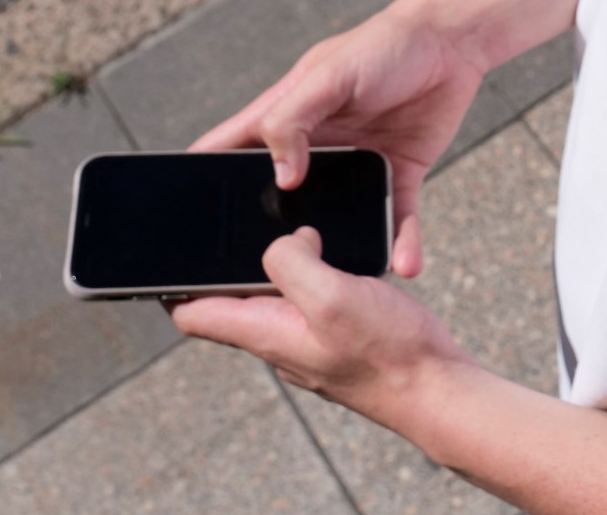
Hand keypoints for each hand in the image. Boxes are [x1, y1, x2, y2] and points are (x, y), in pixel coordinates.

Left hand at [172, 227, 474, 425]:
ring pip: (277, 295)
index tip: (168, 249)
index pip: (192, 313)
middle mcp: (278, 339)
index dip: (171, 283)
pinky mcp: (338, 337)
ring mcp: (308, 341)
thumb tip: (285, 241)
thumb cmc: (387, 353)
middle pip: (233, 298)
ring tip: (298, 228)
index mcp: (263, 332)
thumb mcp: (331, 296)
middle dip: (233, 260)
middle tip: (244, 216)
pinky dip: (318, 272)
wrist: (438, 390)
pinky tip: (341, 254)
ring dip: (282, 262)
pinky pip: (313, 299)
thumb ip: (292, 263)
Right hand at [189, 6, 487, 275]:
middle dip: (269, 239)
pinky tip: (405, 268)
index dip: (201, 182)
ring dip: (338, 253)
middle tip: (259, 280)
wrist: (450, 41)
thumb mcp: (328, 76)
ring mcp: (355, 166)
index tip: (181, 224)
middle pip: (277, 201)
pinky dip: (401, 244)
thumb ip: (292, 120)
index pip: (227, 153)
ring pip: (338, 222)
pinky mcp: (398, 176)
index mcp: (282, 119)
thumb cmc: (380, 46)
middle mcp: (314, 149)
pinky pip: (397, 219)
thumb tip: (279, 178)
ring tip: (334, 289)